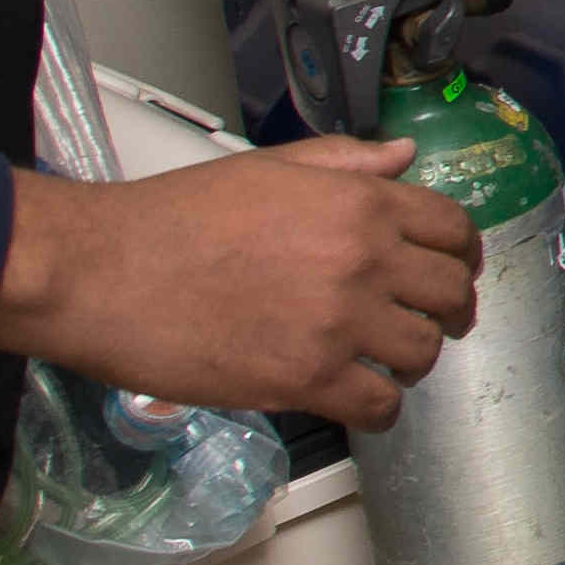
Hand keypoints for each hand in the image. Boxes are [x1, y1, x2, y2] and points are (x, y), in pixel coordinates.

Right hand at [0, 140, 482, 432]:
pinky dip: (379, 409)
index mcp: (358, 202)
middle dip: (448, 311)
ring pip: (421, 353)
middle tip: (430, 324)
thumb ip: (344, 163)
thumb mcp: (268, 168)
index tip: (453, 273)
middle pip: (449, 293)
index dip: (461, 255)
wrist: (102, 270)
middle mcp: (363, 259)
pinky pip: (380, 406)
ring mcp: (339, 322)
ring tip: (385, 363)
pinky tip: (359, 400)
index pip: (452, 229)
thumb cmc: (172, 217)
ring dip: (411, 361)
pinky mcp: (306, 379)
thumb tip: (403, 155)